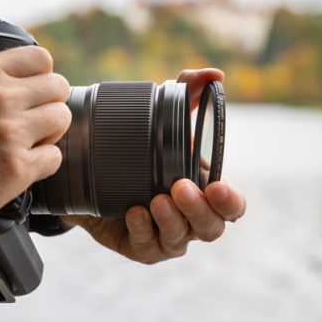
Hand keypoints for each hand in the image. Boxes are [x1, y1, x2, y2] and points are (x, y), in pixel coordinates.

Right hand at [0, 28, 70, 238]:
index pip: (39, 58)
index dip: (39, 75)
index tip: (29, 90)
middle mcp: (0, 97)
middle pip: (58, 87)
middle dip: (48, 103)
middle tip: (33, 120)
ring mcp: (11, 133)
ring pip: (62, 120)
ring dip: (50, 133)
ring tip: (30, 144)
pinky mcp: (16, 170)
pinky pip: (54, 158)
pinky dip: (43, 164)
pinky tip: (24, 168)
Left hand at [61, 68, 245, 263]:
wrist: (89, 171)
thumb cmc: (139, 146)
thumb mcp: (160, 114)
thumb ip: (188, 90)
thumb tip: (215, 75)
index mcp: (204, 192)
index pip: (231, 207)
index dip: (230, 202)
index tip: (218, 186)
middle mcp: (189, 218)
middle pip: (211, 228)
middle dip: (198, 210)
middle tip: (179, 187)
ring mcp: (165, 235)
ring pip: (180, 240)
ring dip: (171, 220)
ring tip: (156, 199)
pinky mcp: (140, 246)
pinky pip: (148, 246)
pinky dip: (143, 230)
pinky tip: (134, 212)